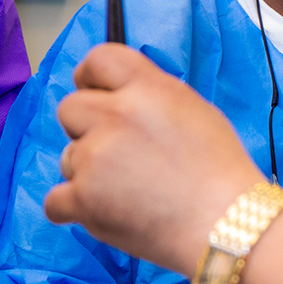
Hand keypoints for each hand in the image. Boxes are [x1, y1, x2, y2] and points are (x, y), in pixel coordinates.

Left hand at [44, 43, 265, 275]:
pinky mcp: (83, 198)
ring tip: (129, 192)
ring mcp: (96, 157)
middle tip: (116, 154)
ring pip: (67, 157)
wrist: (227, 224)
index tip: (93, 92)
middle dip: (85, 129)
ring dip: (87, 173)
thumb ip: (152, 98)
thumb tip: (122, 98)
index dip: (90, 76)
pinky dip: (75, 209)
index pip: (99, 59)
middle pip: (70, 108)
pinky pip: (55, 200)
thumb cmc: (221, 173)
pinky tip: (106, 213)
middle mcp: (117, 115)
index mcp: (149, 89)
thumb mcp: (197, 112)